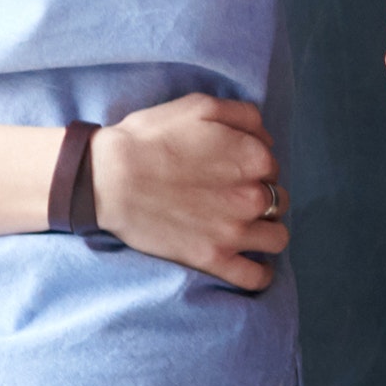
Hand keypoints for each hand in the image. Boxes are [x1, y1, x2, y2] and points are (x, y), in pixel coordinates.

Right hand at [90, 92, 287, 287]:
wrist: (107, 177)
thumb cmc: (149, 138)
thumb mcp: (199, 106)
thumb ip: (244, 116)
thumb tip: (266, 139)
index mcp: (253, 159)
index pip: (272, 167)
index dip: (253, 167)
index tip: (229, 170)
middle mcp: (252, 196)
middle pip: (278, 201)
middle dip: (262, 198)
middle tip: (232, 196)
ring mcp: (235, 232)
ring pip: (277, 239)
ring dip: (266, 232)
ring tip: (246, 228)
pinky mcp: (213, 259)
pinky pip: (256, 278)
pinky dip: (261, 275)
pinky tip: (254, 265)